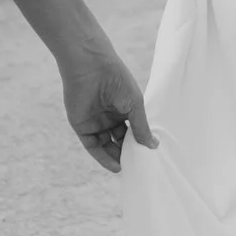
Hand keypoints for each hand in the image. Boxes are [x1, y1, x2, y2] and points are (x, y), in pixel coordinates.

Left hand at [62, 39, 154, 173]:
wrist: (91, 67)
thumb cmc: (117, 80)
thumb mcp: (134, 104)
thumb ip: (141, 127)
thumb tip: (154, 145)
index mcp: (123, 108)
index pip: (131, 130)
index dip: (139, 143)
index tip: (148, 156)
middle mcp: (109, 116)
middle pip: (119, 141)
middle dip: (127, 153)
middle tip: (138, 166)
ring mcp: (95, 122)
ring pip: (107, 146)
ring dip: (116, 158)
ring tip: (128, 169)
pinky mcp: (82, 126)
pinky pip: (93, 146)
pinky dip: (103, 158)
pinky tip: (115, 165)